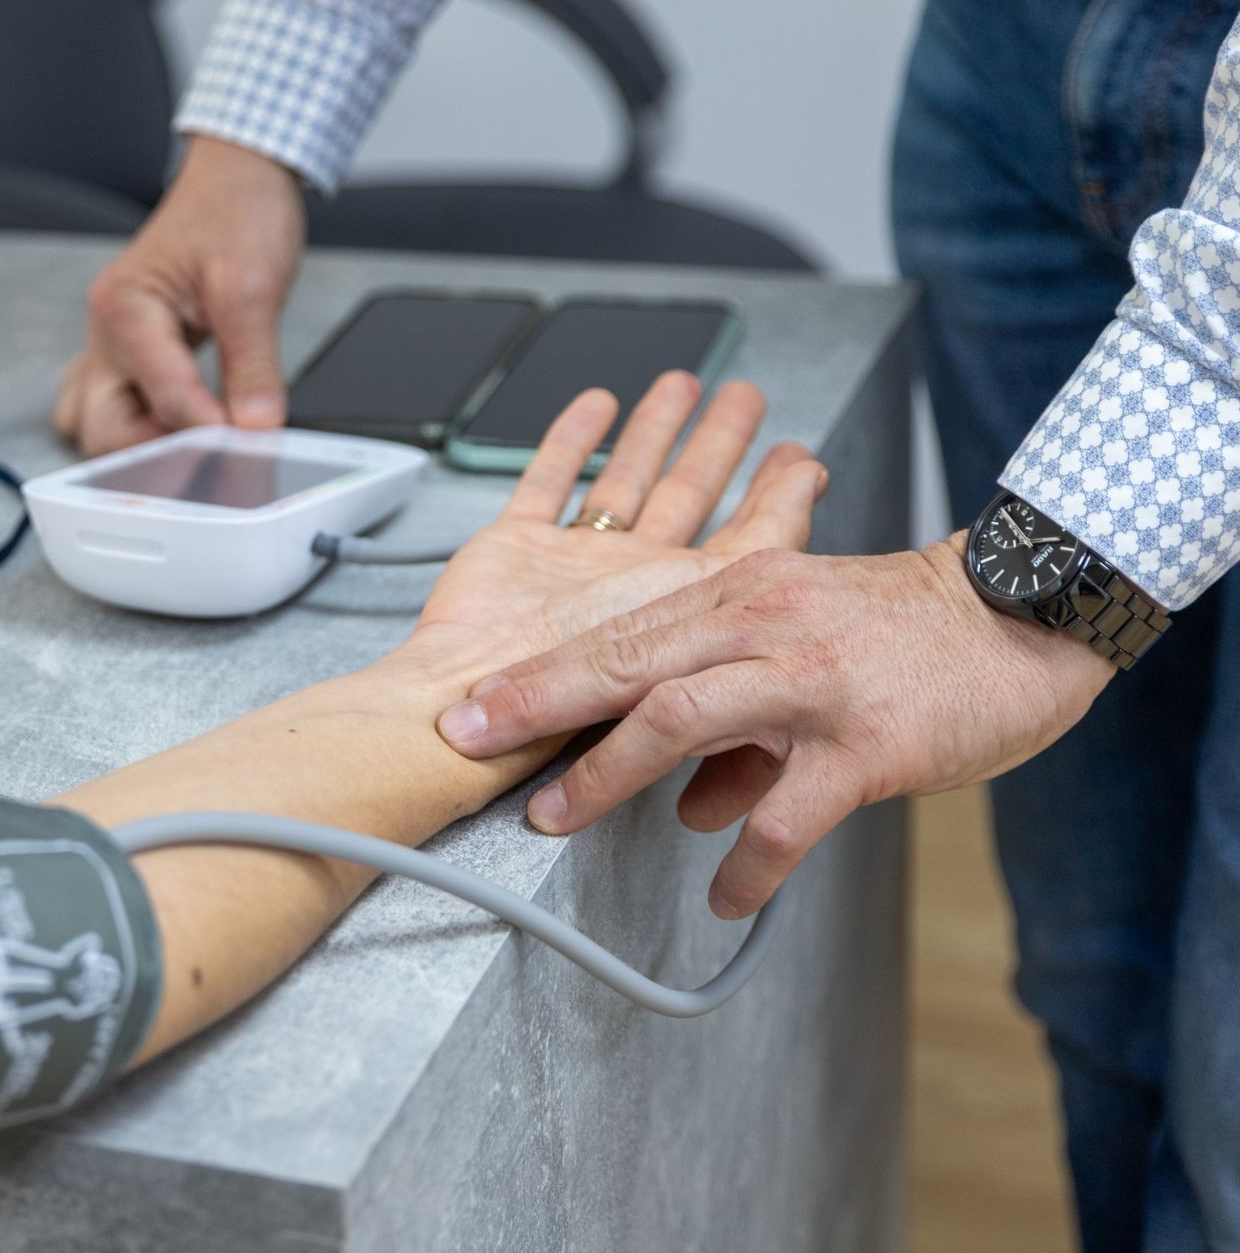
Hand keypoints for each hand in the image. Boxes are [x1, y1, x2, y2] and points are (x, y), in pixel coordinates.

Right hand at [54, 137, 304, 454]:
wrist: (235, 179)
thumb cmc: (234, 213)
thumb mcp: (253, 286)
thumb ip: (254, 365)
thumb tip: (256, 426)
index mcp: (124, 308)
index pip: (163, 398)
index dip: (209, 430)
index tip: (248, 445)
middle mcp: (104, 332)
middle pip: (101, 429)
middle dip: (154, 453)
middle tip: (214, 455)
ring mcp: (108, 346)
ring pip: (95, 425)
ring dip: (139, 446)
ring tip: (195, 441)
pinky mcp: (125, 355)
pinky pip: (111, 407)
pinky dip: (140, 428)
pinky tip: (180, 426)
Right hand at [401, 371, 828, 681]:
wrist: (474, 705)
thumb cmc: (569, 713)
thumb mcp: (694, 663)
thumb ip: (750, 621)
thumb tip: (825, 595)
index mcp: (681, 608)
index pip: (747, 543)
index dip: (780, 502)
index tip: (806, 464)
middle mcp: (632, 579)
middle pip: (691, 497)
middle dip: (722, 446)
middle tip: (746, 399)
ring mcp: (575, 561)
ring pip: (626, 479)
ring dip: (655, 431)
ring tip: (682, 386)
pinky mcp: (517, 547)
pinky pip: (548, 482)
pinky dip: (569, 441)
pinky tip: (593, 408)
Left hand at [437, 539, 1116, 919]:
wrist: (1022, 612)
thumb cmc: (901, 633)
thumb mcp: (798, 642)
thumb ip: (733, 718)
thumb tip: (682, 802)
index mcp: (736, 594)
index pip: (616, 632)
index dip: (536, 672)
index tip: (468, 705)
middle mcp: (760, 625)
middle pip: (624, 663)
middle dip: (535, 707)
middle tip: (467, 745)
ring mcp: (808, 682)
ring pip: (681, 722)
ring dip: (609, 776)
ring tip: (558, 821)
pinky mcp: (863, 743)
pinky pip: (784, 813)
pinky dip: (745, 862)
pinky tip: (723, 893)